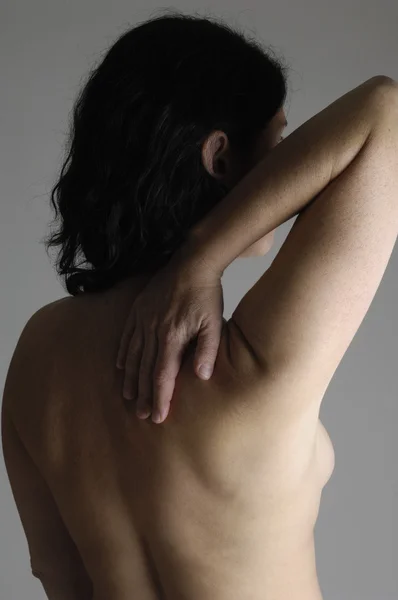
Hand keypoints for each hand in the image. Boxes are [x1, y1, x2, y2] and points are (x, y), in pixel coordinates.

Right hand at [116, 255, 223, 423]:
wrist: (193, 263)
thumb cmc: (207, 295)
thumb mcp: (214, 324)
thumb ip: (208, 351)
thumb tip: (202, 377)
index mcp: (172, 336)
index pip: (162, 375)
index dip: (159, 398)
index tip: (157, 416)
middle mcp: (153, 330)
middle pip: (145, 370)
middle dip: (143, 394)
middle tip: (141, 414)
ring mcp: (143, 319)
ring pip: (132, 355)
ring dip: (130, 378)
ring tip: (128, 396)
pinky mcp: (139, 309)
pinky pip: (127, 336)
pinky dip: (123, 353)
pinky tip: (120, 365)